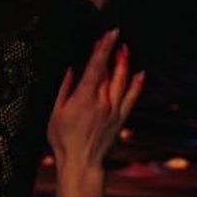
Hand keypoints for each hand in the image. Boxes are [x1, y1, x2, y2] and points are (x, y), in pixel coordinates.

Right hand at [47, 28, 145, 184]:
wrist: (81, 163)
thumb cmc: (64, 140)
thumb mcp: (56, 111)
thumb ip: (65, 87)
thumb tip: (71, 68)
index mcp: (85, 97)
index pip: (97, 65)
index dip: (104, 47)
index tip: (111, 33)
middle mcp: (104, 102)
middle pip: (111, 70)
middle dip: (113, 52)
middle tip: (115, 38)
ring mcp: (114, 110)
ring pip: (123, 81)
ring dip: (125, 64)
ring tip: (125, 50)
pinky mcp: (120, 119)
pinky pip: (132, 98)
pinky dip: (136, 85)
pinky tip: (139, 75)